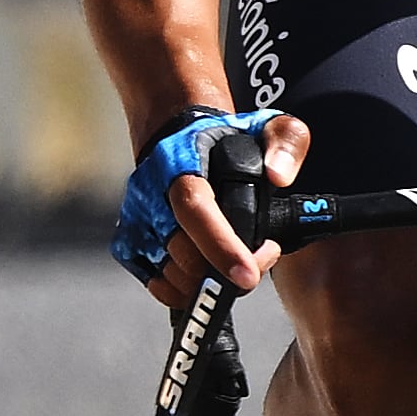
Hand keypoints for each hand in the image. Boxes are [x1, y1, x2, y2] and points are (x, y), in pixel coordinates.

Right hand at [115, 104, 309, 298]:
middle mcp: (152, 196)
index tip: (248, 274)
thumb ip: (284, 141)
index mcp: (181, 165)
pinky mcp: (131, 243)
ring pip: (174, 277)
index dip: (220, 247)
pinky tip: (209, 271)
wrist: (179, 134)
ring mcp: (138, 223)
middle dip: (229, 272)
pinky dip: (187, 290)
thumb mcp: (267, 125)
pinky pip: (159, 285)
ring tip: (238, 260)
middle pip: (186, 257)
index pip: (195, 211)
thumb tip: (279, 175)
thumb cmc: (225, 138)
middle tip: (261, 256)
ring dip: (212, 282)